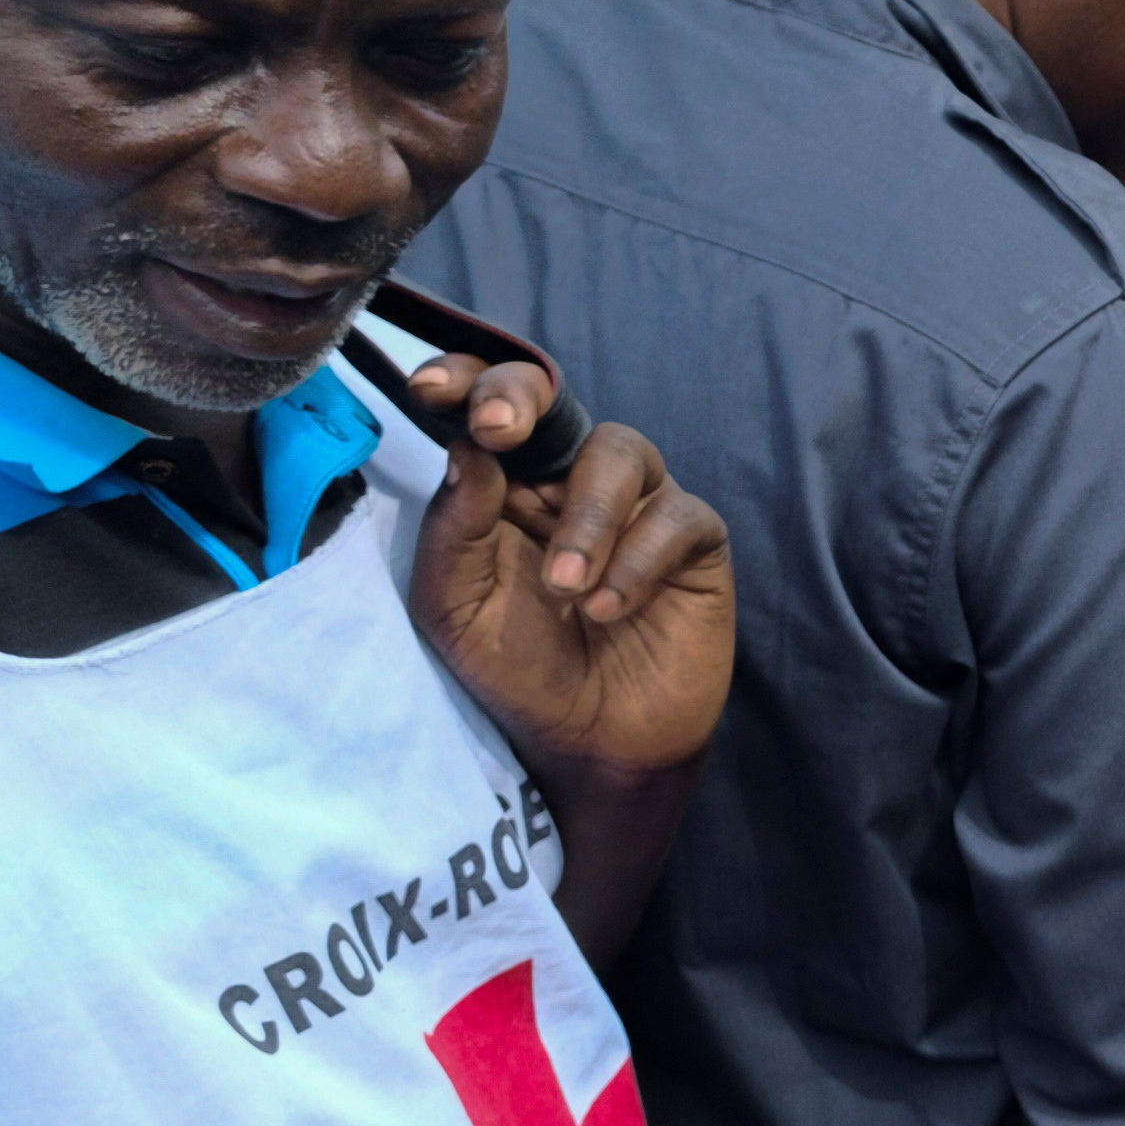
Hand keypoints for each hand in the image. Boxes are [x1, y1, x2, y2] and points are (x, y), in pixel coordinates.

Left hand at [404, 381, 730, 786]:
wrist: (593, 743)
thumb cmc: (519, 673)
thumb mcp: (456, 609)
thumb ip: (455, 531)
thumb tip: (468, 449)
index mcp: (505, 488)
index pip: (486, 411)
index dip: (465, 382)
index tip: (432, 388)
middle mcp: (569, 483)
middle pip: (555, 403)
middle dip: (522, 401)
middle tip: (499, 431)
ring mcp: (636, 507)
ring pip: (620, 453)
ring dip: (587, 518)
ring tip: (567, 591)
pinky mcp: (692, 541)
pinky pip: (674, 517)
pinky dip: (637, 563)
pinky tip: (611, 611)